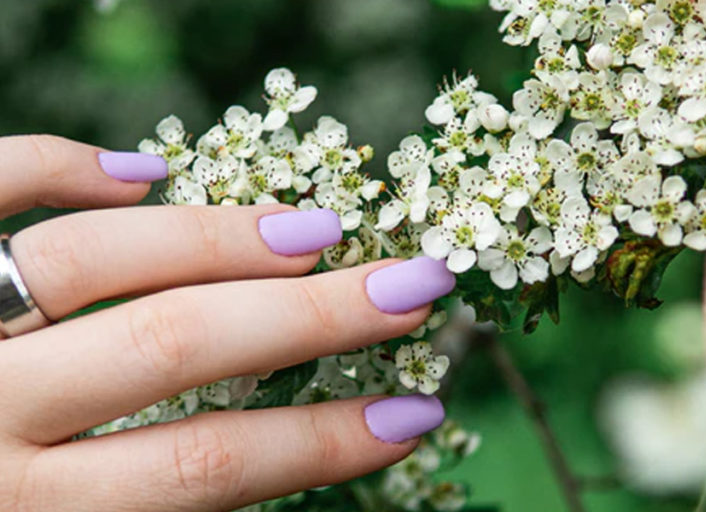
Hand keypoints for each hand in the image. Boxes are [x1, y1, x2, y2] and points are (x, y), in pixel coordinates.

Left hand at [0, 136, 453, 510]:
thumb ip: (134, 510)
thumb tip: (262, 463)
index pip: (206, 472)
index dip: (325, 444)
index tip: (417, 412)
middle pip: (174, 347)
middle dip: (311, 315)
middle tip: (410, 282)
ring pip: (90, 259)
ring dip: (217, 237)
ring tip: (316, 227)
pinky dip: (58, 166)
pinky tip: (142, 169)